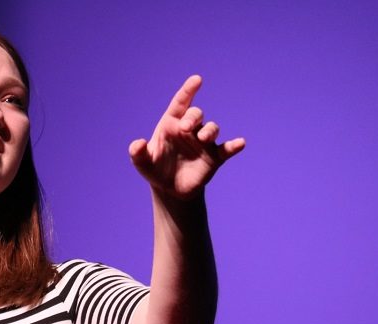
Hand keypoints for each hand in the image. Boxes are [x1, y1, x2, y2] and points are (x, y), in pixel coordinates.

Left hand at [129, 75, 244, 199]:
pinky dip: (234, 146)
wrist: (169, 189)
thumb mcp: (142, 163)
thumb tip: (137, 144)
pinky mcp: (214, 157)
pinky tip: (240, 143)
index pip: (180, 103)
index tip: (196, 80)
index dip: (188, 90)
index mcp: (171, 124)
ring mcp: (203, 142)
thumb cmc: (155, 169)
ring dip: (210, 131)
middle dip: (193, 117)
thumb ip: (138, 153)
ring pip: (212, 128)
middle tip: (185, 127)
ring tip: (203, 138)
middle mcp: (190, 129)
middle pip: (196, 114)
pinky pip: (227, 149)